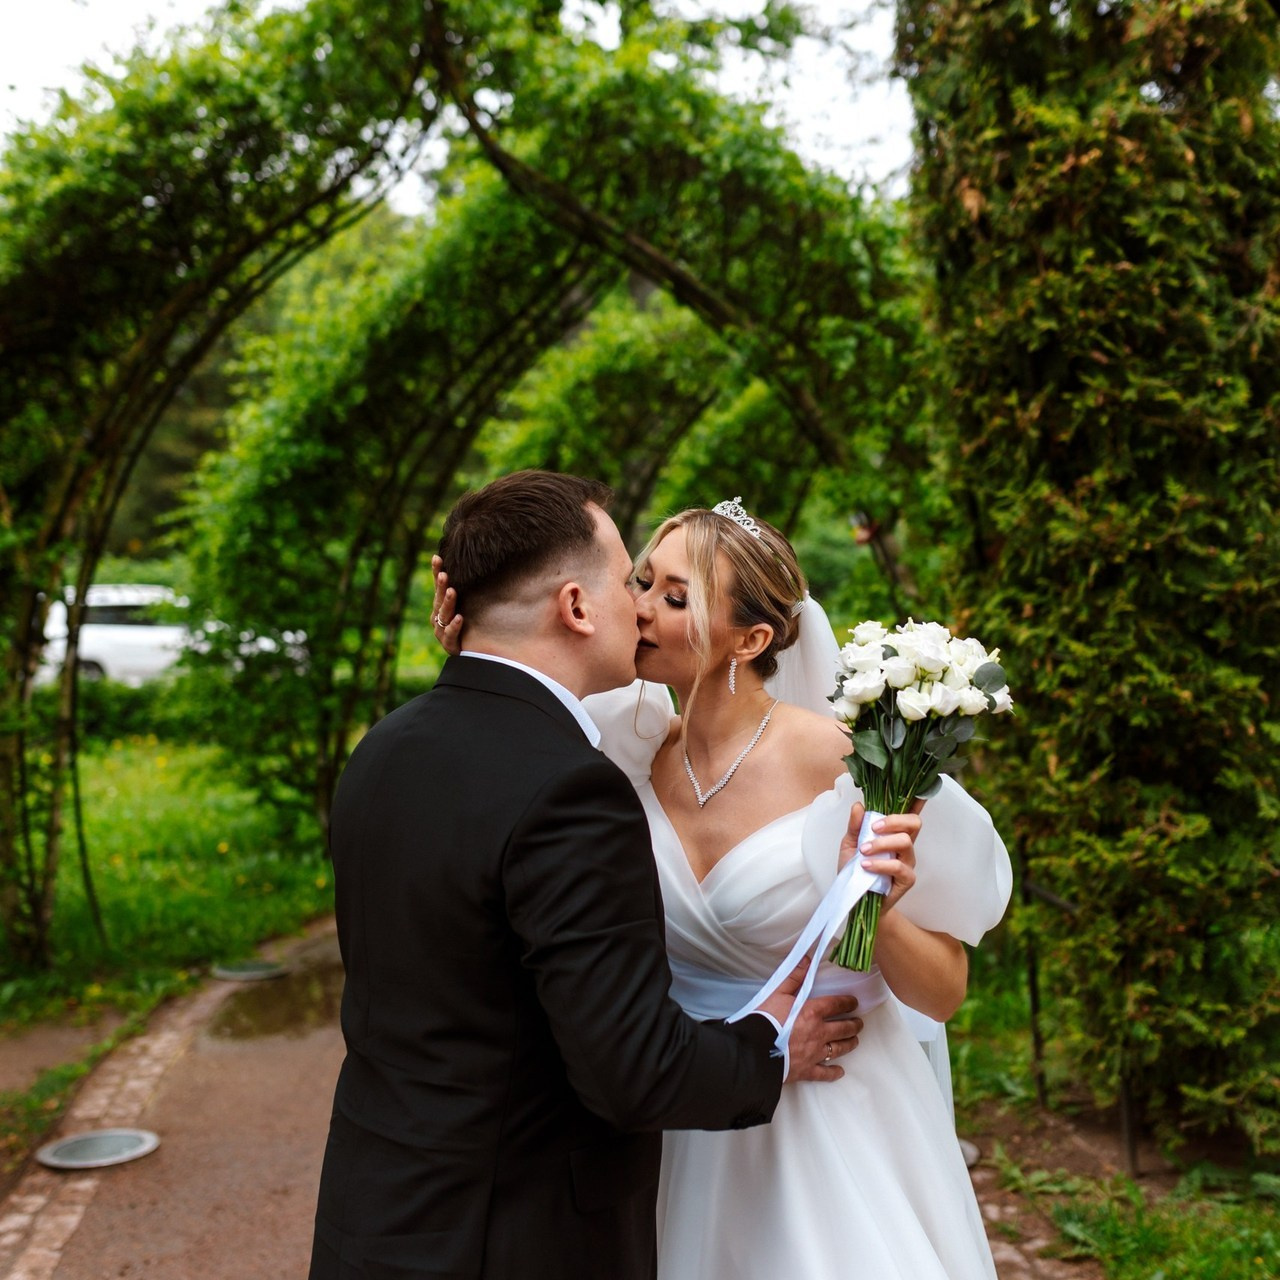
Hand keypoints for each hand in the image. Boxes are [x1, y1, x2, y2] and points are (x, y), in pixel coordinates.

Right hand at [431, 554, 463, 654]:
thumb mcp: (469, 607)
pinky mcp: (449, 645)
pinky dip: (454, 626)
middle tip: (445, 574)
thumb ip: (469, 591)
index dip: (436, 572)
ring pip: (443, 615)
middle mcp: (438, 617)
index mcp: (441, 606)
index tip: (437, 557)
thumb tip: (479, 566)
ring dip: (448, 603)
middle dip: (441, 585)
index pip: (439, 586)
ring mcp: (441, 631)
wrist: (471, 656)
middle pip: (439, 599)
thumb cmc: (470, 628)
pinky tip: (459, 618)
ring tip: (452, 591)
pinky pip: (450, 634)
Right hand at [757, 957, 863, 1083]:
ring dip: (849, 1044)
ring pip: (839, 1049)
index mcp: (812, 1012)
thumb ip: (794, 977)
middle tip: (859, 1023)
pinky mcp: (807, 1070)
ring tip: (854, 1041)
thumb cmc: (764, 1019)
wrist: (754, 1050)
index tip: (854, 1002)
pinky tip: (840, 1072)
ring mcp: (815, 1054)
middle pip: (844, 1028)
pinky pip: (825, 1073)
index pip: (836, 1005)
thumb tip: (807, 960)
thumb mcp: (777, 993)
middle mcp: (819, 1033)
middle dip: (854, 1025)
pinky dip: (834, 1073)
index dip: (848, 1003)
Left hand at [838, 800, 921, 914]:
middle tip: (874, 826)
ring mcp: (907, 861)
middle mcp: (904, 845)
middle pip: (914, 823)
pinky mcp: (907, 879)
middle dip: (894, 820)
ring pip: (905, 842)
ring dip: (882, 843)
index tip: (919, 791)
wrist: (854, 900)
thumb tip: (859, 805)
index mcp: (893, 833)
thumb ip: (855, 825)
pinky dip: (881, 864)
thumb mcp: (849, 844)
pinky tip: (866, 865)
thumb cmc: (855, 870)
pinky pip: (899, 866)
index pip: (909, 814)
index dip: (917, 801)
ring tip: (863, 851)